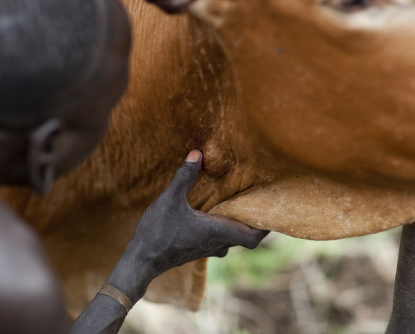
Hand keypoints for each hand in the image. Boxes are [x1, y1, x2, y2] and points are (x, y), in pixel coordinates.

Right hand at [129, 150, 268, 274]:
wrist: (141, 261)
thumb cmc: (158, 233)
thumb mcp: (170, 200)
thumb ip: (184, 177)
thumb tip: (197, 153)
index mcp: (217, 232)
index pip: (253, 237)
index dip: (266, 228)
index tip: (272, 211)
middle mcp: (217, 243)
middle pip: (246, 237)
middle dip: (253, 222)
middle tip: (257, 202)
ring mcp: (207, 249)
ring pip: (232, 239)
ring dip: (237, 225)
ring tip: (238, 206)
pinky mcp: (197, 249)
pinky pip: (219, 240)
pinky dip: (223, 228)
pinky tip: (214, 215)